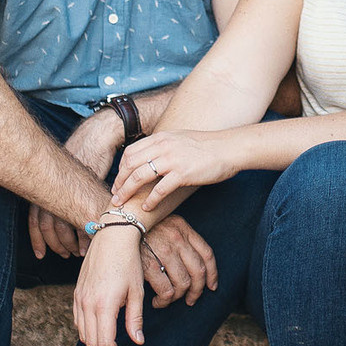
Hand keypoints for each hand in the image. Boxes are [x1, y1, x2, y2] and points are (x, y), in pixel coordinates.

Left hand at [28, 107, 124, 258]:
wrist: (97, 137)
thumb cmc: (83, 155)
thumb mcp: (65, 174)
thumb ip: (58, 191)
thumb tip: (57, 209)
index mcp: (45, 187)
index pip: (35, 220)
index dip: (37, 239)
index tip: (40, 253)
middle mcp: (53, 191)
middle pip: (48, 227)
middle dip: (54, 245)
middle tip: (62, 255)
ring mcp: (70, 193)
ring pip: (64, 227)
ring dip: (70, 243)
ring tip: (78, 252)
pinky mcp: (86, 193)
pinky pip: (83, 221)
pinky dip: (85, 236)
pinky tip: (90, 243)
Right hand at [72, 224, 147, 345]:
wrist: (112, 236)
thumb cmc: (129, 262)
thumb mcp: (136, 292)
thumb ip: (134, 319)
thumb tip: (137, 342)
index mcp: (103, 305)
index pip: (105, 343)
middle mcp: (87, 303)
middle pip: (92, 342)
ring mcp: (79, 298)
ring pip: (83, 333)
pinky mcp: (77, 293)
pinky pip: (78, 321)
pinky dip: (87, 333)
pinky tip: (99, 335)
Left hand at [115, 129, 242, 212]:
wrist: (229, 148)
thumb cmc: (208, 146)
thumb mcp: (180, 139)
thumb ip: (165, 146)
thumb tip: (152, 158)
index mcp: (161, 138)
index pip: (130, 152)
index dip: (121, 168)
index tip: (119, 181)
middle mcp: (163, 146)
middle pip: (130, 164)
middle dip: (119, 182)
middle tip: (116, 196)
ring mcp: (172, 159)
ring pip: (139, 176)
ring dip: (127, 192)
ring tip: (122, 204)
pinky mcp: (183, 173)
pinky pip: (159, 189)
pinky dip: (150, 200)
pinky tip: (147, 207)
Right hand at [138, 214, 217, 305]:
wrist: (114, 225)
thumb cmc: (139, 229)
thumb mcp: (164, 225)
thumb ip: (179, 239)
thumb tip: (194, 267)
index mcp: (182, 228)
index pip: (206, 254)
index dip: (212, 274)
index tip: (212, 286)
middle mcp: (176, 238)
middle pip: (198, 272)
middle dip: (197, 291)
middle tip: (190, 300)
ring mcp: (163, 251)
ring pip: (183, 284)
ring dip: (178, 297)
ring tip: (168, 300)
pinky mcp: (149, 265)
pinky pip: (166, 291)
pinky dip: (164, 301)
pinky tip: (157, 302)